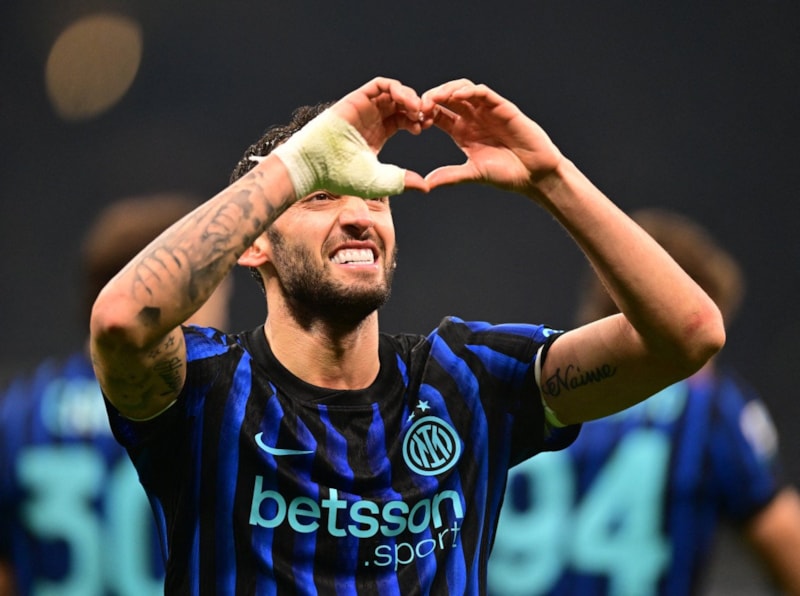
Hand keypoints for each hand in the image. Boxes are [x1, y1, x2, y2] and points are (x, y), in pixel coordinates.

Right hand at [272, 77, 434, 196]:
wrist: (315, 166)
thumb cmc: (340, 176)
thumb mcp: (379, 181)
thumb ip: (402, 181)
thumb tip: (426, 187)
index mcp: (377, 135)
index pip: (403, 120)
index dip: (417, 121)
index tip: (427, 127)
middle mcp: (371, 119)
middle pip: (400, 104)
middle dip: (417, 108)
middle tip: (428, 116)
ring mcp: (363, 108)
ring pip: (392, 92)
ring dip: (409, 97)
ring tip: (419, 110)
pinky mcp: (356, 99)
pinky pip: (380, 85)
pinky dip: (397, 89)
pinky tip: (407, 102)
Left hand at [422, 79, 563, 194]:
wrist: (534, 174)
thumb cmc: (507, 174)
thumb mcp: (473, 173)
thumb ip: (450, 176)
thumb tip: (425, 184)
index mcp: (462, 131)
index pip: (438, 115)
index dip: (425, 114)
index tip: (412, 121)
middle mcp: (473, 118)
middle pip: (447, 98)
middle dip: (431, 99)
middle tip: (416, 106)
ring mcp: (487, 111)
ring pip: (462, 90)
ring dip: (446, 90)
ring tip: (432, 99)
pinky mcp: (502, 107)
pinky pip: (483, 92)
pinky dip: (469, 91)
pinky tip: (455, 96)